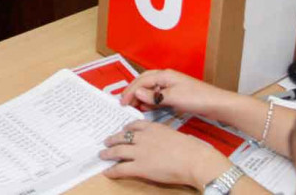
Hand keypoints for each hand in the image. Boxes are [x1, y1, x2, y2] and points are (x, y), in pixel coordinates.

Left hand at [101, 121, 230, 188]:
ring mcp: (140, 152)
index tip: (122, 130)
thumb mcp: (173, 134)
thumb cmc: (190, 149)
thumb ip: (162, 135)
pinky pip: (121, 168)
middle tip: (106, 141)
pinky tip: (107, 172)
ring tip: (102, 154)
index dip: (126, 128)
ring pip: (118, 151)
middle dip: (113, 139)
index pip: (134, 125)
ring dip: (108, 152)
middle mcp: (143, 137)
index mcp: (153, 127)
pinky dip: (112, 170)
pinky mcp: (140, 167)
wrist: (193, 159)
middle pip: (123, 136)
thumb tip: (161, 141)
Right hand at [119, 69, 237, 117]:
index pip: (142, 81)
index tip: (123, 101)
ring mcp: (171, 87)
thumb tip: (138, 93)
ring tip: (133, 107)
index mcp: (165, 75)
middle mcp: (167, 78)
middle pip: (144, 82)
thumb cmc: (199, 98)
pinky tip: (147, 108)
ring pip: (150, 90)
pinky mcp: (175, 95)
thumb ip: (154, 96)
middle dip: (133, 91)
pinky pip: (157, 96)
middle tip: (124, 102)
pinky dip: (149, 102)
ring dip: (140, 97)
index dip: (130, 91)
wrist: (217, 104)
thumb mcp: (174, 98)